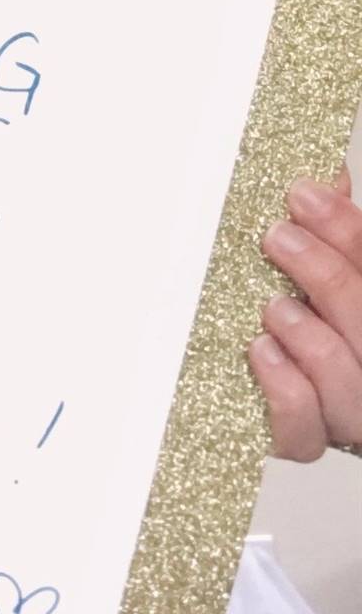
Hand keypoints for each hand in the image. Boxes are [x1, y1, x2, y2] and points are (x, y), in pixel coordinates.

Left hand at [249, 164, 361, 459]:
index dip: (348, 232)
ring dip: (311, 340)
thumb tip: (321, 174)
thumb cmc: (325, 314)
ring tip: (275, 306)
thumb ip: (339, 231)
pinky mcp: (308, 439)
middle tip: (279, 237)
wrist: (312, 381)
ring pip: (347, 389)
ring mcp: (350, 411)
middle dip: (327, 274)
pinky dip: (286, 395)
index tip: (303, 195)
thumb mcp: (337, 264)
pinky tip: (262, 353)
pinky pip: (304, 435)